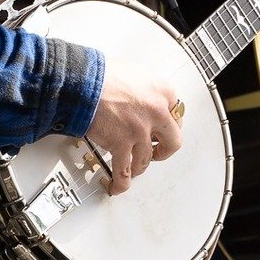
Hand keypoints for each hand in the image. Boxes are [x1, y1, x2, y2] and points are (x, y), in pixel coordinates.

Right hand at [84, 62, 183, 195]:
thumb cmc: (101, 74)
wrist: (82, 81)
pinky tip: (117, 186)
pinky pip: (123, 171)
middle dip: (163, 151)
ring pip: (146, 160)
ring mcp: (140, 130)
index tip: (163, 131)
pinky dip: (121, 182)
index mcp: (162, 91)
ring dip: (138, 166)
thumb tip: (141, 99)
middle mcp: (156, 111)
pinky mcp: (121, 144)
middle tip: (157, 153)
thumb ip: (144, 89)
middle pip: (172, 141)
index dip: (168, 126)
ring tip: (132, 168)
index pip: (177, 114)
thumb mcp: (134, 73)